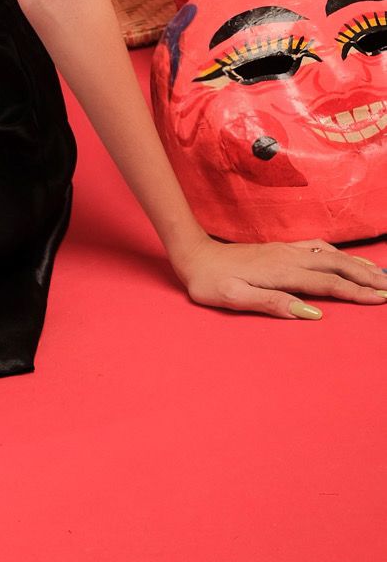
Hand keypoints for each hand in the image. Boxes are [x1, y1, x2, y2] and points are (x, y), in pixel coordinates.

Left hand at [177, 235, 386, 319]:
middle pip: (337, 266)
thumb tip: (311, 313)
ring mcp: (286, 250)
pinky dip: (339, 254)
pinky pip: (319, 248)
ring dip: (357, 265)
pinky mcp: (281, 248)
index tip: (380, 299)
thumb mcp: (235, 298)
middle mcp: (289, 257)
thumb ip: (273, 304)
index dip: (356, 293)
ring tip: (381, 274)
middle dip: (366, 277)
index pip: (328, 285)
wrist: (194, 255)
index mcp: (282, 273)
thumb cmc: (210, 282)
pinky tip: (347, 258)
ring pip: (331, 255)